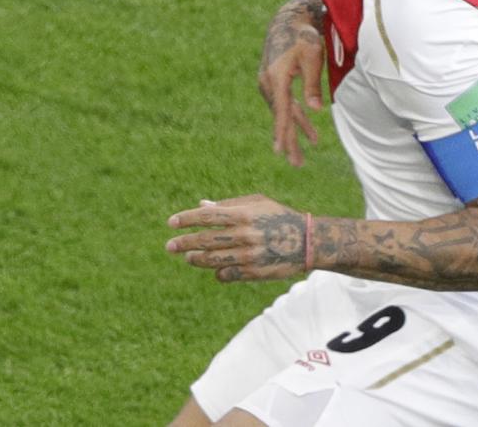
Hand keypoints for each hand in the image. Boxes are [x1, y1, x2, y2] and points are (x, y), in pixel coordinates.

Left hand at [166, 194, 309, 282]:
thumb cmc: (279, 217)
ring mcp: (248, 255)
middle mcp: (244, 234)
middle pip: (204, 240)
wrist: (307, 242)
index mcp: (245, 214)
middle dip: (183, 243)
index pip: (207, 216)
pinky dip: (217, 271)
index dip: (186, 219)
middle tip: (170, 246)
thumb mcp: (258, 203)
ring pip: (210, 260)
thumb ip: (229, 204)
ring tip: (188, 257)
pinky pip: (224, 274)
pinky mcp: (252, 272)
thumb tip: (200, 206)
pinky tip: (215, 267)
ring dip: (195, 259)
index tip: (171, 223)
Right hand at [261, 0, 326, 165]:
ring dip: (294, 132)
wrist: (287, 21)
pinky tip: (308, 129)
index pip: (281, 111)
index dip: (282, 132)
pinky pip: (285, 104)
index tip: (280, 151)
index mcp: (276, 78)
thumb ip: (313, 83)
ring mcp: (269, 84)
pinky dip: (295, 117)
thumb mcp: (312, 56)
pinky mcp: (274, 82)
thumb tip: (314, 110)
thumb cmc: (303, 36)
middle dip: (289, 141)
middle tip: (297, 164)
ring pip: (283, 113)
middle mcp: (268, 84)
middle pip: (280, 117)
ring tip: (304, 155)